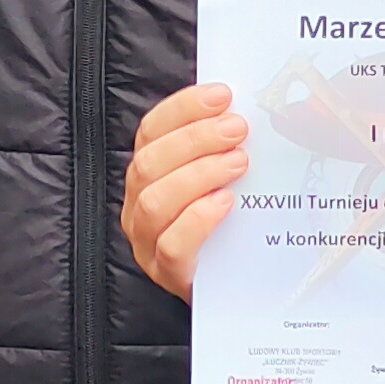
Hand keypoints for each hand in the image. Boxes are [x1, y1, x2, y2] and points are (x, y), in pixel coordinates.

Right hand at [121, 82, 248, 300]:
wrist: (234, 288)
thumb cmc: (229, 225)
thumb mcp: (224, 179)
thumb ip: (224, 147)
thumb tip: (245, 110)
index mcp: (149, 173)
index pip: (152, 131)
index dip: (184, 108)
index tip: (222, 95)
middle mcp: (139, 205)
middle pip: (150, 162)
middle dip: (196, 139)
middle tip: (238, 129)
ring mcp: (147, 242)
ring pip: (155, 201)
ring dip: (199, 174)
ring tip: (239, 163)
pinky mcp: (167, 274)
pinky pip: (171, 245)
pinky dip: (198, 219)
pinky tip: (226, 204)